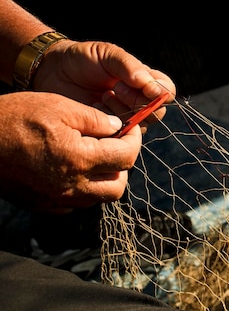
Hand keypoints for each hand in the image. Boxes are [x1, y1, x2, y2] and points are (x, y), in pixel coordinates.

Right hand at [0, 91, 141, 210]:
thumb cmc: (13, 118)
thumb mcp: (58, 106)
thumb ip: (95, 119)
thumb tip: (119, 128)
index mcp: (79, 159)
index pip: (126, 157)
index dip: (134, 141)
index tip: (131, 130)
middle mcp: (71, 186)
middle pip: (117, 186)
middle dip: (123, 165)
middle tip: (115, 146)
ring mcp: (56, 199)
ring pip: (98, 198)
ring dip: (105, 178)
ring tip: (95, 156)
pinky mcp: (43, 204)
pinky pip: (75, 204)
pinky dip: (83, 189)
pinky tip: (74, 170)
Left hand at [32, 40, 175, 129]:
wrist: (53, 72)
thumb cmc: (83, 59)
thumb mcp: (107, 54)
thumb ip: (130, 66)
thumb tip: (151, 85)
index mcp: (145, 81)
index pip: (167, 91)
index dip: (160, 92)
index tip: (140, 84)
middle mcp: (139, 101)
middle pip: (158, 112)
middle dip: (138, 102)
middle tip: (116, 89)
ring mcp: (125, 117)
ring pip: (141, 126)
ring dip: (123, 113)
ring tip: (102, 98)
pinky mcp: (109, 131)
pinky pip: (120, 136)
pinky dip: (109, 124)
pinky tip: (94, 110)